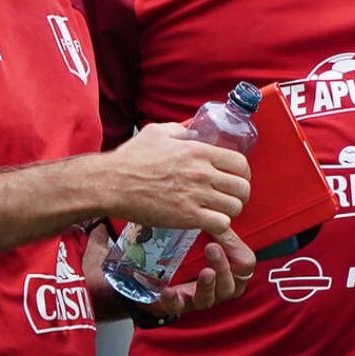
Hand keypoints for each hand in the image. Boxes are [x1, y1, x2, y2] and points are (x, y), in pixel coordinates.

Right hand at [98, 123, 250, 236]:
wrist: (111, 184)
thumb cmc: (130, 158)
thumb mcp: (157, 132)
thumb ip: (178, 130)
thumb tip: (189, 132)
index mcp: (199, 152)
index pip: (240, 164)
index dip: (243, 174)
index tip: (238, 179)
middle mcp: (202, 173)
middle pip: (242, 187)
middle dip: (240, 194)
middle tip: (231, 198)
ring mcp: (196, 196)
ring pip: (234, 207)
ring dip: (230, 211)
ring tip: (220, 211)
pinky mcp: (187, 217)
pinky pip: (220, 224)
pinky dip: (219, 225)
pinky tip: (209, 222)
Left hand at [142, 229, 255, 317]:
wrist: (164, 273)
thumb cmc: (195, 254)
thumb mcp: (211, 240)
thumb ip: (221, 232)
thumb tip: (228, 214)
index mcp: (232, 273)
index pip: (245, 266)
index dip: (238, 253)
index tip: (225, 237)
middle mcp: (219, 289)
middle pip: (230, 286)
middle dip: (222, 267)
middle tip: (212, 248)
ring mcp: (199, 298)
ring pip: (208, 299)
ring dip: (207, 285)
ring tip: (205, 271)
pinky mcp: (178, 305)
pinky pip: (178, 306)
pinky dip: (174, 299)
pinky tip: (169, 290)